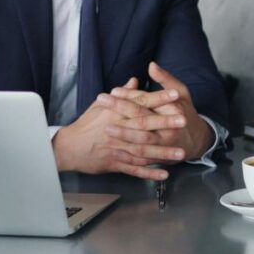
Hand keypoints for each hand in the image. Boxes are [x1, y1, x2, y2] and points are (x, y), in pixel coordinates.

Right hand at [52, 78, 182, 179]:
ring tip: (181, 152)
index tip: (175, 94)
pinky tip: (164, 173)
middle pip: (144, 124)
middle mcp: (117, 128)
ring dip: (163, 152)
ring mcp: (117, 147)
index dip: (159, 98)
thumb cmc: (87, 124)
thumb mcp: (101, 105)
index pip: (141, 102)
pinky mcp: (115, 163)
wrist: (69, 147)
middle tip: (184, 120)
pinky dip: (149, 172)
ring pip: (143, 149)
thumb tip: (135, 80)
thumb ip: (122, 94)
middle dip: (165, 123)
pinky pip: (134, 169)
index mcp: (115, 112)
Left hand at [106, 62, 213, 161]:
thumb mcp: (181, 92)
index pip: (147, 100)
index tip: (113, 90)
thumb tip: (151, 65)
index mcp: (173, 109)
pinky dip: (129, 156)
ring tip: (106, 128)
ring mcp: (165, 145)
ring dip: (123, 135)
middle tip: (100, 103)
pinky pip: (143, 159)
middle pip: (142, 119)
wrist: (196, 140)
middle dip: (120, 110)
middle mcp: (169, 128)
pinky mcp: (160, 158)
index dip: (129, 95)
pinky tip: (114, 151)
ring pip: (142, 141)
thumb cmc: (185, 112)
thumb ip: (166, 79)